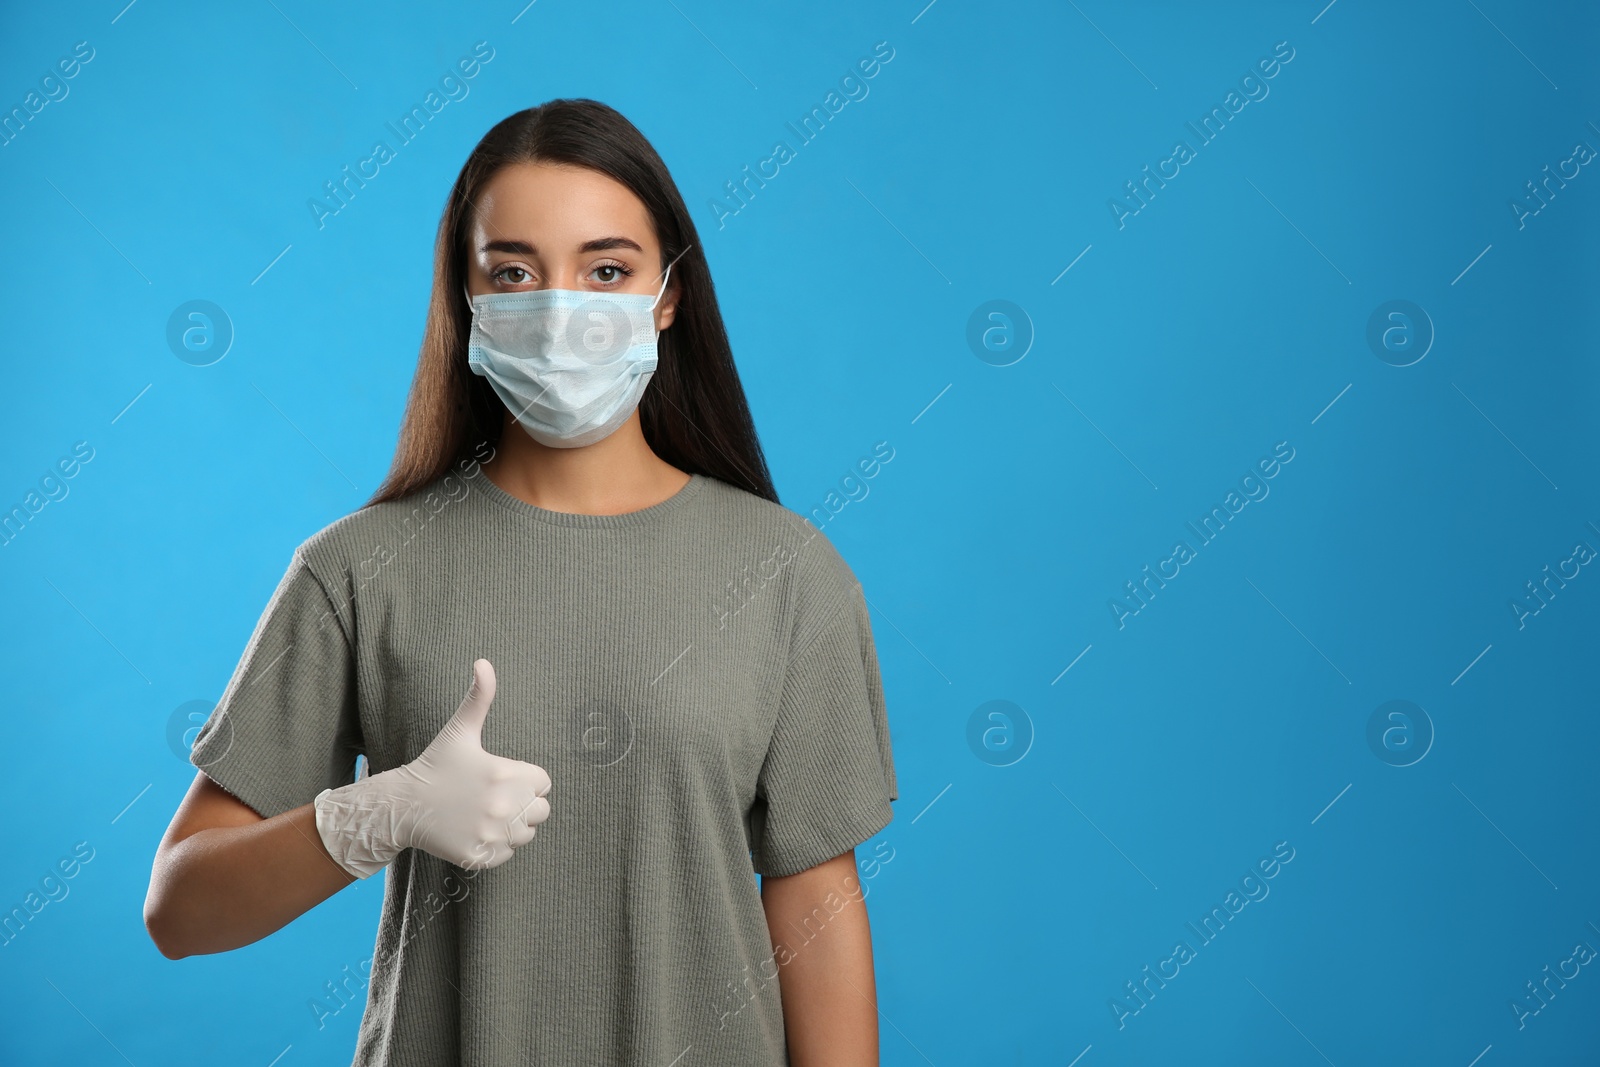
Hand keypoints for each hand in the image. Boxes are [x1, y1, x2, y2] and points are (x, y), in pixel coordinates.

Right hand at [314, 658, 551, 877]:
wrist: (403, 805)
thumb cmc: (436, 766)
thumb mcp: (459, 730)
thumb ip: (478, 697)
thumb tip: (483, 661)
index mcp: (505, 774)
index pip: (543, 782)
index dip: (525, 779)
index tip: (501, 777)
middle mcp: (503, 807)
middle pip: (541, 810)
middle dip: (523, 803)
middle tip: (493, 796)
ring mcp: (492, 834)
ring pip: (526, 833)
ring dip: (512, 826)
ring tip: (484, 813)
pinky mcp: (481, 856)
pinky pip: (507, 854)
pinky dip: (496, 846)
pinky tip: (475, 830)